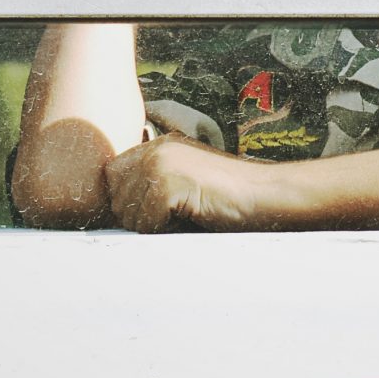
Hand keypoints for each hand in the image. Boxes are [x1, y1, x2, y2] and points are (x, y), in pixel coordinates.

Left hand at [102, 134, 285, 230]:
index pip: (112, 176)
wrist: (266, 194)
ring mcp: (160, 166)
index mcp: (158, 146)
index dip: (127, 200)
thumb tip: (116, 213)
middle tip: (179, 213)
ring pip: (131, 216)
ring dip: (155, 225)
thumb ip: (151, 185)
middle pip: (117, 200)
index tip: (154, 212)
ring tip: (188, 213)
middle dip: (141, 217)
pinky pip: (148, 224)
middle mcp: (155, 151)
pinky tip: (193, 216)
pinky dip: (167, 230)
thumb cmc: (229, 196)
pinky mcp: (168, 186)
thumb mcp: (184, 180)